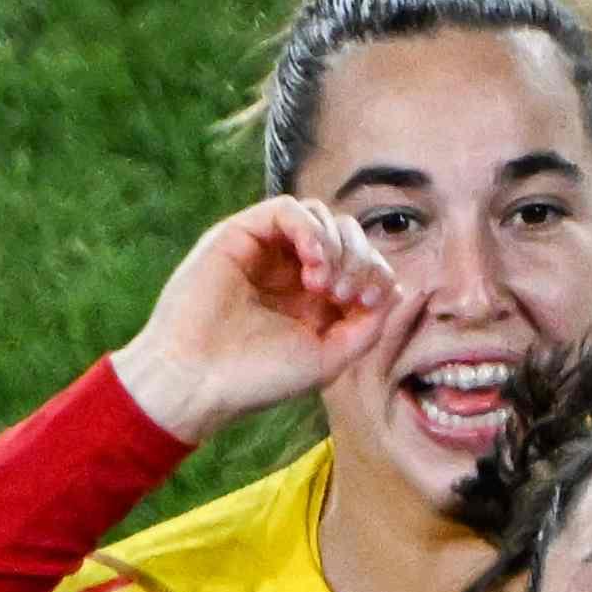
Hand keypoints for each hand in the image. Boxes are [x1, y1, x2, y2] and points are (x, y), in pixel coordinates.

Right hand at [112, 194, 399, 445]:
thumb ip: (368, 326)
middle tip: (344, 293)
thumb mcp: (328, 358)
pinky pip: (288, 209)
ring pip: (322, 217)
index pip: (360, 263)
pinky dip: (309, 230)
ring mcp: (265, 250)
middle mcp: (290, 270)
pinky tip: (312, 262)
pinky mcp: (240, 234)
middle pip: (347, 235)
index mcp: (312, 300)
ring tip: (323, 284)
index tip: (366, 302)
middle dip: (358, 259)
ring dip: (336, 246)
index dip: (375, 273)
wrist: (195, 382)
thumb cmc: (255, 379)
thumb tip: (396, 288)